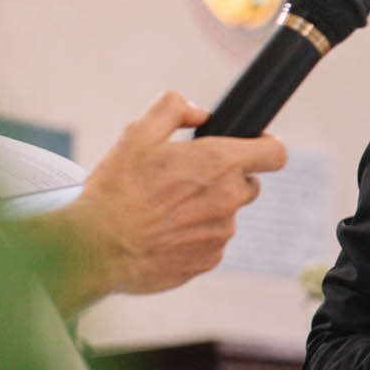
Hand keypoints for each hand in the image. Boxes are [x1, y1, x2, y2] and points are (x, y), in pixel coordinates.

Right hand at [49, 91, 287, 307]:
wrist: (94, 247)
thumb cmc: (115, 190)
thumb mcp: (137, 134)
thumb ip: (173, 109)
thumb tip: (198, 111)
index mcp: (219, 163)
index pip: (275, 153)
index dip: (266, 147)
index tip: (254, 146)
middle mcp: (228, 199)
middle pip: (248, 184)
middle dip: (226, 179)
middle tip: (186, 180)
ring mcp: (221, 233)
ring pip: (225, 215)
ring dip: (205, 210)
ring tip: (163, 211)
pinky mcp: (208, 260)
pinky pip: (210, 243)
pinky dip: (192, 237)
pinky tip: (161, 234)